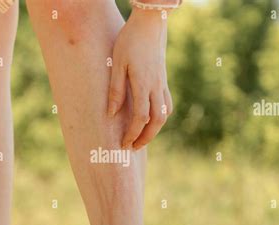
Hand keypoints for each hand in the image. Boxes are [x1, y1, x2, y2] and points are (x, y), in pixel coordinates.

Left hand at [107, 7, 172, 149]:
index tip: (123, 143)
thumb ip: (115, 90)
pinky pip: (167, 104)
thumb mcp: (117, 64)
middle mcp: (156, 87)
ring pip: (164, 114)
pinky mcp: (164, 80)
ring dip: (154, 130)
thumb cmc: (130, 41)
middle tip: (134, 148)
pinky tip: (152, 120)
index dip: (132, 133)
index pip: (140, 117)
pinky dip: (161, 117)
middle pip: (157, 121)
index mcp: (143, 84)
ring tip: (142, 138)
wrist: (150, 24)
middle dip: (146, 138)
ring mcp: (162, 84)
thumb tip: (111, 114)